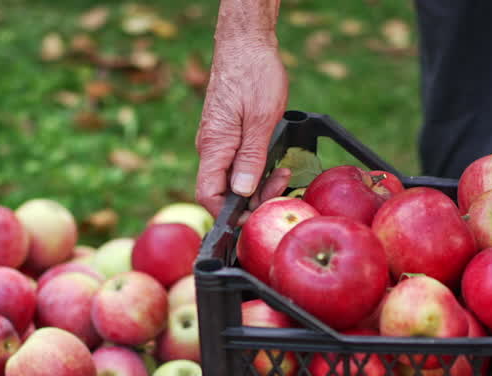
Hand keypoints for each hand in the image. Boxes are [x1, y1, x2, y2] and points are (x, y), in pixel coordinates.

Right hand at [194, 39, 288, 217]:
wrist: (245, 44)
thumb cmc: (254, 74)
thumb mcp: (261, 119)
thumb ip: (251, 158)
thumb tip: (242, 192)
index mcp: (214, 146)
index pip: (208, 195)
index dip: (229, 213)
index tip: (255, 214)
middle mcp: (210, 147)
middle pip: (222, 191)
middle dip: (253, 198)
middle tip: (282, 185)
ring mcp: (217, 141)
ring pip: (231, 179)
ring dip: (257, 183)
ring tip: (282, 173)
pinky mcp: (225, 135)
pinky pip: (235, 163)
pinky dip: (254, 169)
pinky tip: (273, 162)